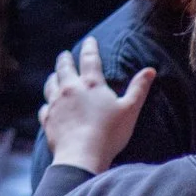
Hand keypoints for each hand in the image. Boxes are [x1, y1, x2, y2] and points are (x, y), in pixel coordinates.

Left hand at [39, 37, 155, 175]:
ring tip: (55, 75)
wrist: (82, 155)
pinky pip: (45, 107)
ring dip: (53, 77)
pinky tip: (49, 105)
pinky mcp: (48, 119)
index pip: (89, 59)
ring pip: (51, 84)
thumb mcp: (130, 110)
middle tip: (65, 54)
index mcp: (91, 84)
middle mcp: (70, 89)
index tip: (89, 40)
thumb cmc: (109, 133)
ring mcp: (56, 103)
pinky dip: (47, 104)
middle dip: (66, 59)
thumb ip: (139, 89)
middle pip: (64, 68)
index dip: (90, 48)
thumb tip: (150, 70)